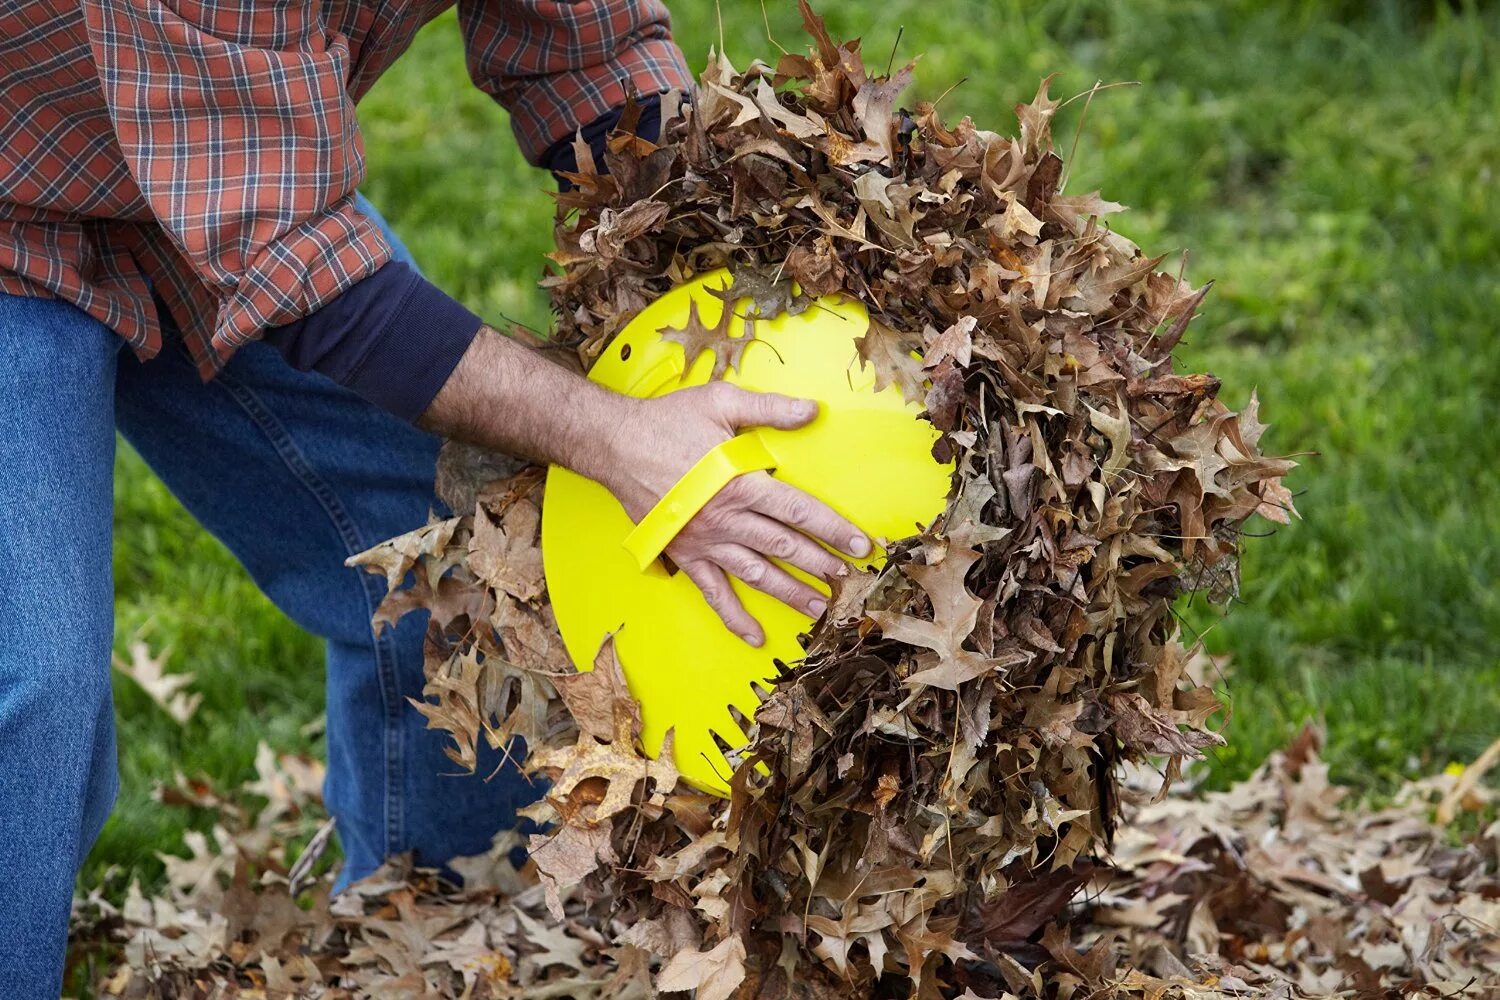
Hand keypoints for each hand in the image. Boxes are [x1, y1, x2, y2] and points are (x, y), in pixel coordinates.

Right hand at [598, 383, 869, 645]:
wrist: (614, 444)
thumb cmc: (668, 420)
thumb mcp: (720, 401)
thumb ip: (769, 408)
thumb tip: (811, 410)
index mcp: (741, 483)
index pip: (799, 511)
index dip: (833, 528)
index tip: (860, 544)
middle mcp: (727, 519)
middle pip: (784, 546)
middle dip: (820, 563)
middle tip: (848, 578)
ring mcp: (706, 542)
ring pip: (757, 574)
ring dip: (790, 592)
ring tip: (819, 606)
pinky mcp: (685, 555)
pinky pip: (713, 593)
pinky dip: (733, 618)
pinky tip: (755, 636)